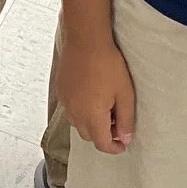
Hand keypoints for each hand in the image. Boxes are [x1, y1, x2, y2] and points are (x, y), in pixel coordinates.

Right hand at [58, 33, 136, 153]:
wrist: (85, 40)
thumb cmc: (108, 65)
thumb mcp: (125, 93)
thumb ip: (125, 120)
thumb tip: (125, 138)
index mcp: (92, 116)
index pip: (102, 144)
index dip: (114, 147)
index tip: (123, 143)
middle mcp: (75, 113)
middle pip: (89, 136)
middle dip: (103, 135)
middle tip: (116, 122)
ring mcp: (65, 101)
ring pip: (77, 123)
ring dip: (91, 123)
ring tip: (104, 107)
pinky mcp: (60, 90)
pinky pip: (70, 109)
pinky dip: (80, 110)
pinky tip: (90, 95)